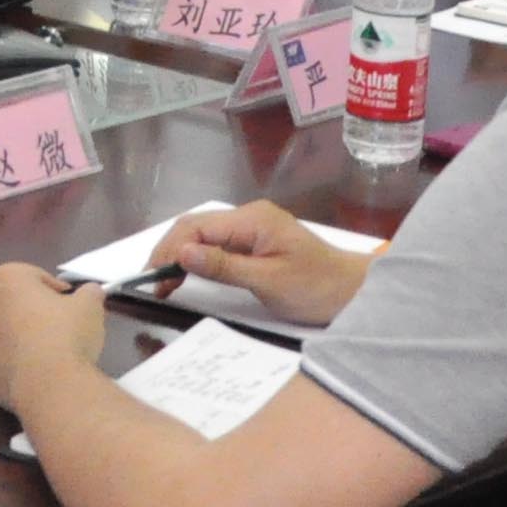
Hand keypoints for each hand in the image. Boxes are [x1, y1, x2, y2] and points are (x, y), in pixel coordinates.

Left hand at [0, 262, 109, 408]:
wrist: (49, 385)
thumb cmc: (67, 334)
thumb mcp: (90, 305)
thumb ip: (89, 292)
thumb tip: (91, 291)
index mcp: (4, 277)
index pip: (35, 277)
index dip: (57, 292)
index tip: (72, 308)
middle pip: (12, 302)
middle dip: (32, 311)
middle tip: (59, 328)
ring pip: (1, 330)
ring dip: (19, 336)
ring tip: (46, 353)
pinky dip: (11, 360)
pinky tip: (33, 371)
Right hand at [164, 201, 373, 325]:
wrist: (353, 291)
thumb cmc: (315, 287)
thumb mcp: (268, 281)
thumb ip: (223, 267)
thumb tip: (182, 254)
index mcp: (252, 219)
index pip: (196, 227)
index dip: (170, 250)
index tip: (153, 279)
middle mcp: (249, 216)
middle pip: (195, 227)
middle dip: (169, 252)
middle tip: (153, 284)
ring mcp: (251, 227)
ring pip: (202, 235)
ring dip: (180, 255)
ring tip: (163, 283)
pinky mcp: (254, 241)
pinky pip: (216, 244)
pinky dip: (197, 259)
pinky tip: (186, 275)